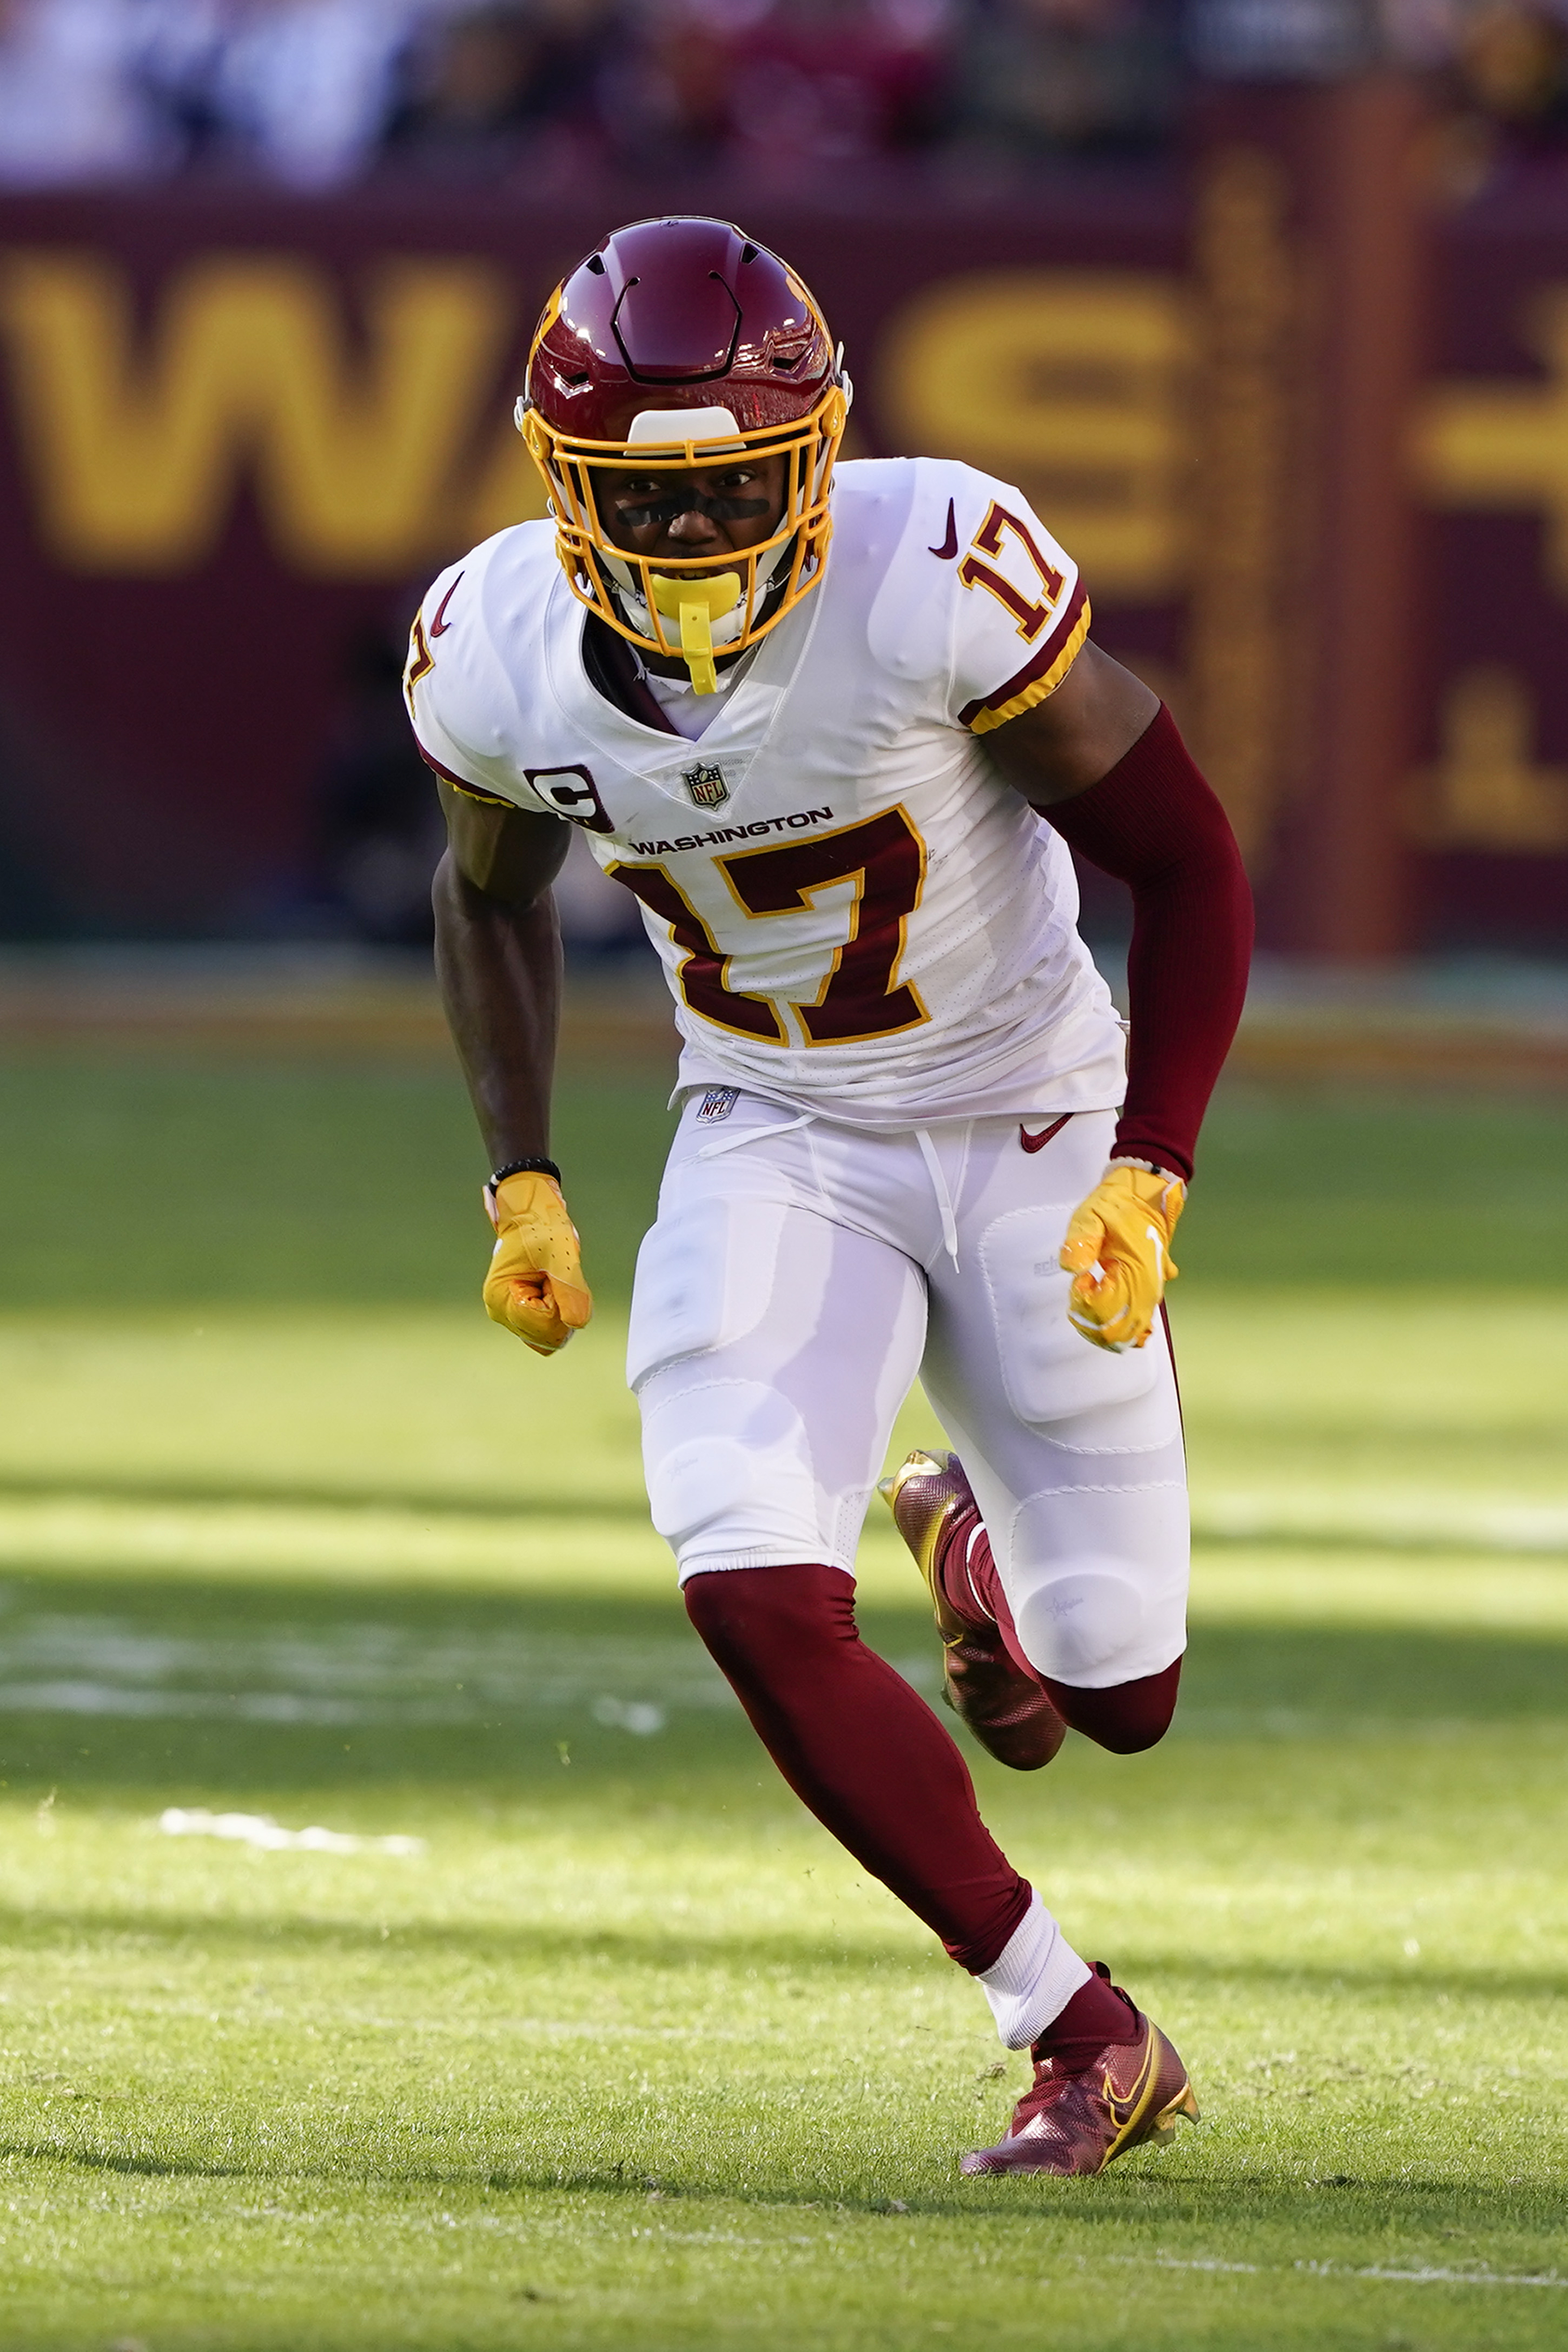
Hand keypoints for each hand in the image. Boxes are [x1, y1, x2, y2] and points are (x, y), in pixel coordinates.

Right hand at [482, 1172, 592, 1354]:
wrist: (531, 1216)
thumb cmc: (540, 1230)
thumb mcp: (561, 1256)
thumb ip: (570, 1291)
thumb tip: (576, 1323)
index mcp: (501, 1299)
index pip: (545, 1324)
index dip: (561, 1303)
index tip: (553, 1275)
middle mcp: (501, 1313)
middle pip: (548, 1335)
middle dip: (561, 1308)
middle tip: (553, 1277)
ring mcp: (511, 1316)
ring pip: (551, 1334)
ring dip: (561, 1309)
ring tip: (551, 1280)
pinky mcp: (522, 1315)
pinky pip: (549, 1330)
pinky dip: (559, 1313)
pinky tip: (553, 1289)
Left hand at [1059, 1164, 1184, 1352]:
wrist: (1145, 1194)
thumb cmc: (1117, 1205)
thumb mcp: (1092, 1214)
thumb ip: (1082, 1240)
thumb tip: (1073, 1267)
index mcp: (1136, 1269)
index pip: (1106, 1308)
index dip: (1085, 1303)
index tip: (1078, 1283)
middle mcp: (1148, 1287)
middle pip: (1119, 1329)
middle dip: (1091, 1324)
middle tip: (1078, 1299)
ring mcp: (1152, 1291)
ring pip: (1132, 1331)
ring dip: (1105, 1331)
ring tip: (1086, 1311)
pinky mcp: (1151, 1292)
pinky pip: (1142, 1323)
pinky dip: (1124, 1331)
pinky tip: (1105, 1325)